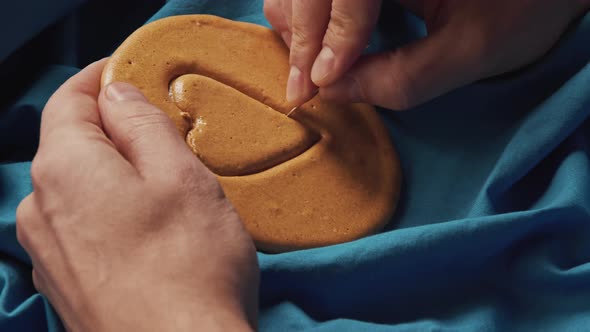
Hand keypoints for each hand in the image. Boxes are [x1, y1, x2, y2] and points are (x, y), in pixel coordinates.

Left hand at [16, 59, 258, 331]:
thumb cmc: (191, 266)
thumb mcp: (181, 175)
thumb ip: (143, 124)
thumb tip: (118, 95)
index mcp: (65, 170)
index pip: (69, 101)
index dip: (101, 79)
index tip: (129, 72)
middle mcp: (40, 210)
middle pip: (71, 146)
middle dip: (112, 129)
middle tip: (162, 130)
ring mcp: (49, 253)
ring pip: (78, 188)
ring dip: (114, 173)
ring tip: (163, 183)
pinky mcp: (66, 284)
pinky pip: (81, 226)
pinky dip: (109, 211)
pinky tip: (148, 229)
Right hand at [265, 0, 589, 108]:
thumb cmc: (521, 10)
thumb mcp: (472, 52)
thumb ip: (403, 77)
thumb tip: (334, 91)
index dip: (330, 37)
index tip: (320, 86)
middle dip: (304, 38)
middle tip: (303, 90)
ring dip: (298, 26)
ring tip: (308, 70)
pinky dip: (306, 17)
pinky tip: (316, 48)